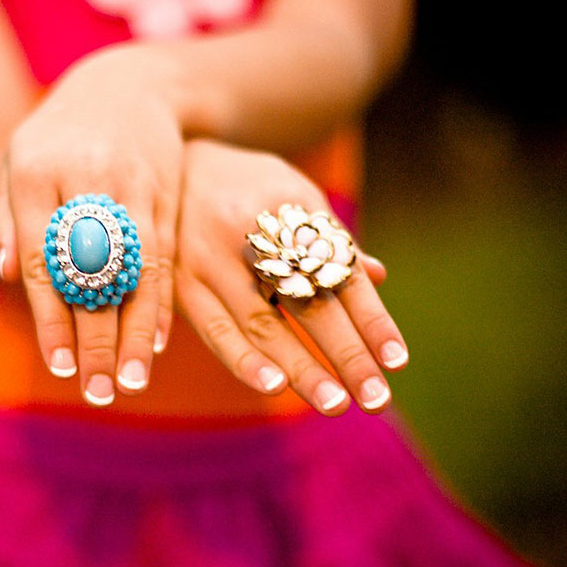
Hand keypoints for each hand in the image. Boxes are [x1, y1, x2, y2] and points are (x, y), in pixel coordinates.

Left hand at [0, 47, 181, 405]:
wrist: (125, 87)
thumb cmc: (60, 135)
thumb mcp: (21, 161)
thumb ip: (9, 215)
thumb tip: (10, 272)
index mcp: (34, 174)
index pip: (43, 261)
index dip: (52, 318)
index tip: (61, 366)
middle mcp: (83, 179)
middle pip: (90, 275)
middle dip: (95, 338)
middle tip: (98, 390)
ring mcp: (129, 184)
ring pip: (133, 271)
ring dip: (134, 331)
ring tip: (132, 379)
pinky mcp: (163, 190)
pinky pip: (162, 254)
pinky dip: (159, 299)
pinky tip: (157, 339)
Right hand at [175, 139, 407, 415]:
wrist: (170, 163)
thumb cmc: (244, 186)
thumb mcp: (291, 193)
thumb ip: (326, 236)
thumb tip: (377, 276)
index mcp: (290, 207)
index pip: (340, 271)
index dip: (371, 317)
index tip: (396, 361)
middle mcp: (251, 231)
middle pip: (307, 301)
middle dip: (345, 352)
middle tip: (375, 397)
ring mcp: (210, 257)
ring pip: (261, 322)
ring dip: (299, 368)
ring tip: (333, 403)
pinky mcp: (178, 281)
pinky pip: (214, 328)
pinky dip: (243, 360)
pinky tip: (271, 385)